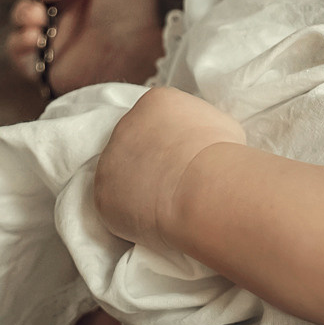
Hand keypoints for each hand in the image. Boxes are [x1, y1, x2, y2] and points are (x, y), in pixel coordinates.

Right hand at [5, 0, 162, 93]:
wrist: (127, 61)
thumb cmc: (132, 19)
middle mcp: (71, 13)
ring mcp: (55, 38)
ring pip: (23, 17)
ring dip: (25, 11)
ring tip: (38, 19)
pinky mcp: (43, 63)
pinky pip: (17, 50)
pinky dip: (19, 41)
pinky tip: (34, 38)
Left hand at [92, 86, 245, 249]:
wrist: (203, 187)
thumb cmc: (222, 156)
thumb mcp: (221, 125)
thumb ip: (199, 129)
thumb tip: (199, 144)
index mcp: (155, 103)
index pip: (157, 120)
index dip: (172, 144)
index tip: (185, 161)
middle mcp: (125, 125)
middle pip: (134, 145)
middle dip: (151, 163)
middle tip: (174, 185)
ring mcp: (109, 159)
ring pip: (121, 176)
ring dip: (138, 189)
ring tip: (166, 206)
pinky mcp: (102, 195)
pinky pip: (116, 207)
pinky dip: (132, 215)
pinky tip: (154, 221)